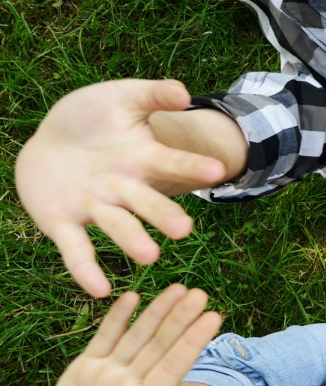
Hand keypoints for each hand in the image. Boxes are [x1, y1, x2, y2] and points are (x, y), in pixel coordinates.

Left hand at [16, 80, 228, 296]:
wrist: (48, 141)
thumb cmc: (90, 117)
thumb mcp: (120, 97)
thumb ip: (153, 94)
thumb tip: (185, 94)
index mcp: (141, 159)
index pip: (171, 162)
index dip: (193, 166)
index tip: (218, 170)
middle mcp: (122, 188)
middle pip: (147, 203)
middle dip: (163, 216)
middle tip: (183, 230)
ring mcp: (93, 207)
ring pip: (116, 226)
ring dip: (132, 241)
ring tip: (149, 257)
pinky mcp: (61, 223)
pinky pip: (76, 249)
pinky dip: (85, 270)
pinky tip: (98, 290)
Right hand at [40, 286, 222, 385]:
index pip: (173, 369)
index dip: (192, 343)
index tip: (213, 318)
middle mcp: (131, 385)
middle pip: (160, 347)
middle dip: (180, 320)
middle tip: (201, 293)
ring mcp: (110, 375)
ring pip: (138, 337)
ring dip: (157, 313)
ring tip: (179, 288)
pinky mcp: (86, 369)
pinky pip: (104, 338)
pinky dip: (117, 318)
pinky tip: (133, 296)